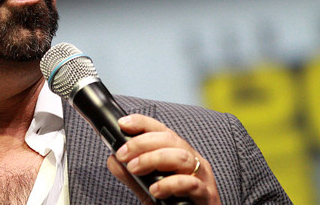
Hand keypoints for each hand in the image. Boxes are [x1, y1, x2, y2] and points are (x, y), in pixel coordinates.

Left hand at [106, 114, 221, 204]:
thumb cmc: (175, 204)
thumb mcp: (148, 188)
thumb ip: (132, 176)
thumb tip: (113, 160)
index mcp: (178, 153)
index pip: (161, 130)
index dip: (142, 123)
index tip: (123, 123)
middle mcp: (192, 160)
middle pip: (169, 139)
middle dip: (141, 143)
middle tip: (122, 155)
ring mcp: (202, 176)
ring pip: (180, 156)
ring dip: (153, 159)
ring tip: (134, 169)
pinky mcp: (206, 195)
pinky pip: (190, 183)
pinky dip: (169, 184)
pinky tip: (155, 189)